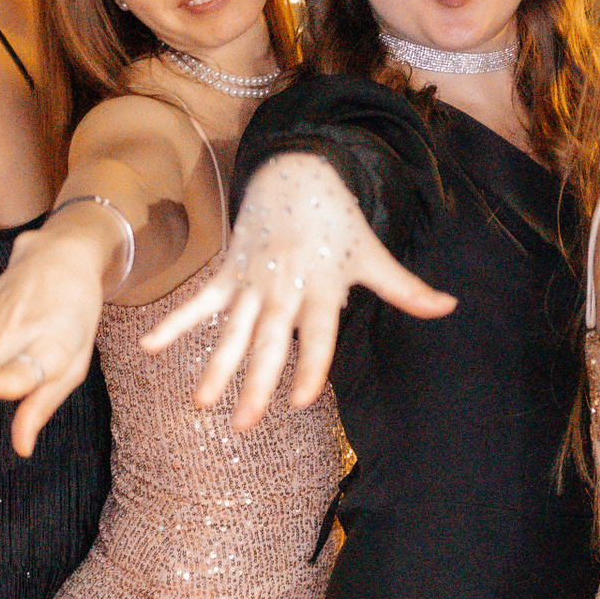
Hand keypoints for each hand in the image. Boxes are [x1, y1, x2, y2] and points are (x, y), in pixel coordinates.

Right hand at [139, 154, 454, 431]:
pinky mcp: (229, 273)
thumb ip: (407, 289)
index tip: (301, 400)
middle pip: (268, 342)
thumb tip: (450, 307)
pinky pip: (200, 302)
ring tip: (200, 404)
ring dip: (214, 366)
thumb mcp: (374, 255)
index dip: (311, 366)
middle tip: (244, 425)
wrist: (296, 173)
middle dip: (255, 383)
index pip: (317, 336)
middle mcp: (284, 289)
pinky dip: (175, 323)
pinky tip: (149, 348)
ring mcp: (252, 282)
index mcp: (320, 288)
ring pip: (231, 330)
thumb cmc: (339, 223)